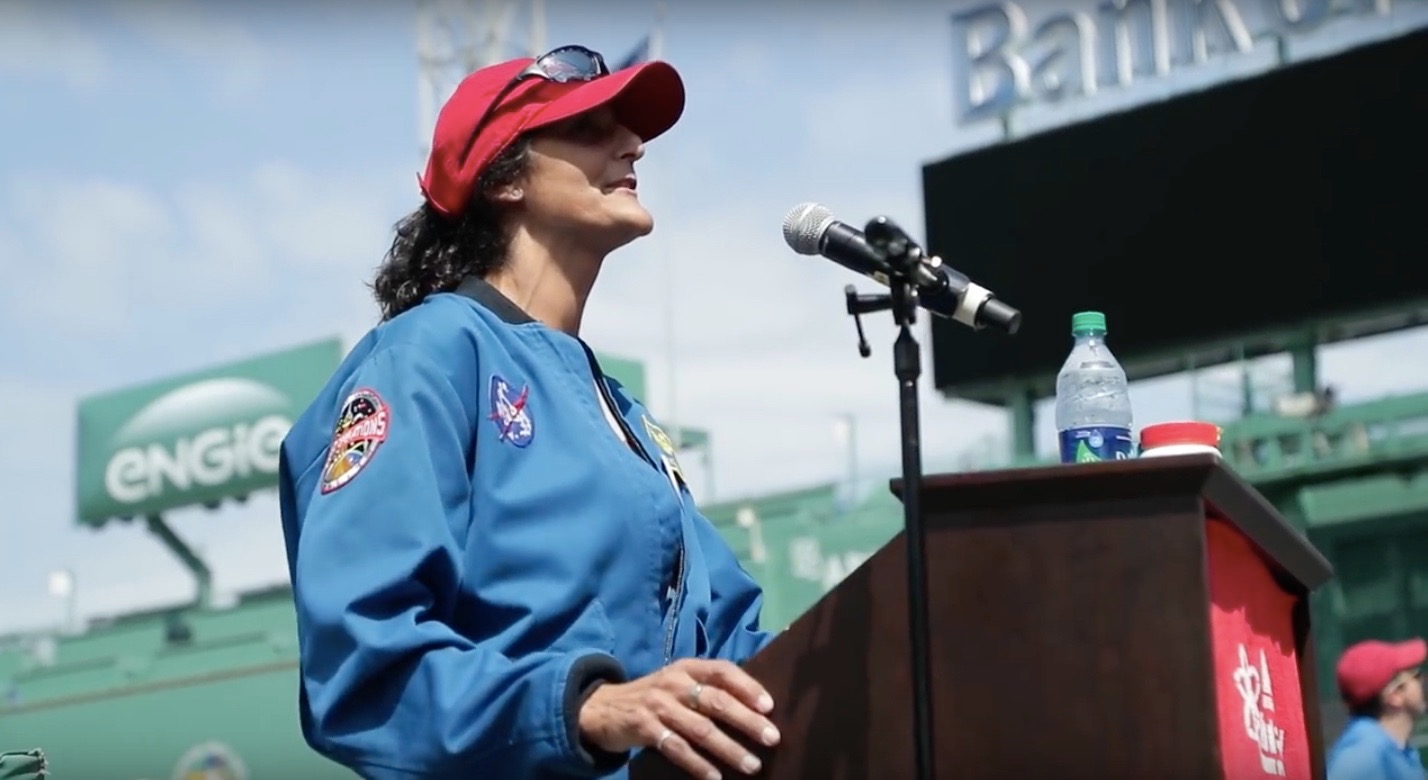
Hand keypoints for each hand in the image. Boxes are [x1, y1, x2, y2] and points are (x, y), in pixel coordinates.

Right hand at [578, 658, 780, 779]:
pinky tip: (715, 777)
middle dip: (747, 720)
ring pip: (700, 729)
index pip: (722, 670)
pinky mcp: (644, 727)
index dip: (747, 686)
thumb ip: (707, 689)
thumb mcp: (678, 683)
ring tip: (751, 764)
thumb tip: (754, 708)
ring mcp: (658, 705)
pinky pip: (677, 748)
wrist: (603, 708)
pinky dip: (698, 764)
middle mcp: (674, 682)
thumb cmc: (654, 697)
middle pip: (716, 701)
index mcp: (687, 668)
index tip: (769, 706)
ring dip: (729, 748)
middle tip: (772, 738)